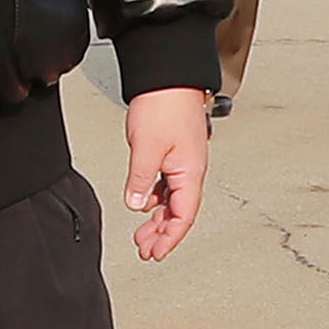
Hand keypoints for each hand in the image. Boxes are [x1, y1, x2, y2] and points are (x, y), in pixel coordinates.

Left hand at [122, 86, 209, 259]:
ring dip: (159, 218)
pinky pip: (168, 185)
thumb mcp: (147, 147)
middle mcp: (191, 170)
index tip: (155, 253)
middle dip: (162, 234)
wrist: (168, 75)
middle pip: (180, 212)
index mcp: (190, 173)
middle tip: (145, 249)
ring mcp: (183, 161)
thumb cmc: (164, 105)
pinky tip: (146, 203)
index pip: (183, 217)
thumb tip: (137, 205)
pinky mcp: (174, 152)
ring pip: (174, 200)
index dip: (169, 239)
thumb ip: (141, 179)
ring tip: (142, 233)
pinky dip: (157, 198)